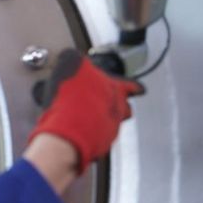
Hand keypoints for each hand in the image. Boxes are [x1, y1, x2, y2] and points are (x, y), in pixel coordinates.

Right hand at [29, 49, 144, 174]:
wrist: (64, 134)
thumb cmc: (70, 101)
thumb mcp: (69, 64)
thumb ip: (74, 58)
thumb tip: (71, 56)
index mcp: (114, 88)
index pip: (131, 84)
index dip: (133, 85)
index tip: (138, 88)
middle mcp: (116, 109)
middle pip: (125, 107)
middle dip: (120, 105)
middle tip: (112, 104)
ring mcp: (108, 129)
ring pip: (113, 124)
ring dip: (104, 120)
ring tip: (90, 119)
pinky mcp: (96, 146)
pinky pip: (97, 139)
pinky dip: (90, 135)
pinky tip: (77, 131)